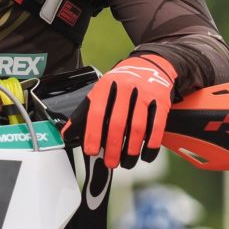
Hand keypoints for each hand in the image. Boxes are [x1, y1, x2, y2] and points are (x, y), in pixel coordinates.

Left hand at [84, 55, 176, 169]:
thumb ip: (84, 112)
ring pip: (138, 127)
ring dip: (131, 149)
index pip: (96, 112)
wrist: (150, 65)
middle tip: (110, 163)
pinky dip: (151, 144)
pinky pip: (157, 126)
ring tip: (127, 162)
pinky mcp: (161, 100)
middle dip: (113, 147)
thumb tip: (67, 135)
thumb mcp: (101, 91)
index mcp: (106, 85)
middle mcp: (125, 87)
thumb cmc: (120, 84)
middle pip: (118, 122)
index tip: (91, 151)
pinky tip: (145, 155)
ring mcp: (145, 93)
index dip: (92, 134)